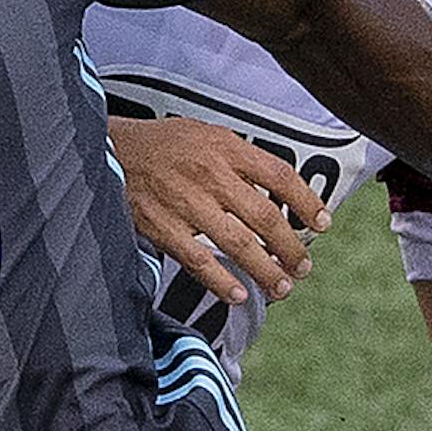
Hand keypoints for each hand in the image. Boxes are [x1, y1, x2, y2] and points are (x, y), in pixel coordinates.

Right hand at [108, 115, 329, 306]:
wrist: (108, 148)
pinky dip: (221, 281)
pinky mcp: (163, 227)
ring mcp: (187, 202)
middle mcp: (211, 173)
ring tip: (283, 287)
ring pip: (238, 243)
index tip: (323, 224)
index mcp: (226, 147)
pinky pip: (198, 260)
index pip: (279, 175)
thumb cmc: (162, 144)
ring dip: (266, 269)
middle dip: (290, 246)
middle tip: (303, 265)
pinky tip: (239, 295)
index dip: (307, 202)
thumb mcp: (205, 135)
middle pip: (265, 215)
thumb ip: (240, 159)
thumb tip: (279, 190)